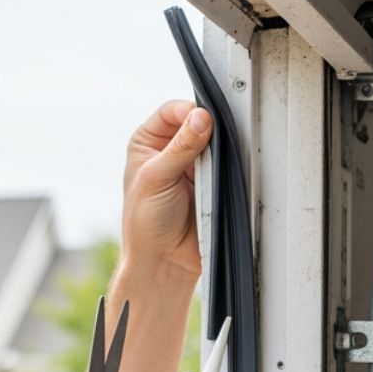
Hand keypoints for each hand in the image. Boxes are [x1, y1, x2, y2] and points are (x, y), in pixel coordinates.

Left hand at [121, 101, 212, 276]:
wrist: (165, 260)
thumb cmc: (145, 224)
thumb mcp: (157, 178)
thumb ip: (180, 147)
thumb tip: (201, 118)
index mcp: (147, 142)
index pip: (172, 111)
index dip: (188, 112)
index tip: (202, 121)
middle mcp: (169, 150)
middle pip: (196, 124)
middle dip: (207, 133)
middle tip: (212, 145)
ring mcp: (192, 166)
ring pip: (214, 145)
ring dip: (218, 153)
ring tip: (212, 169)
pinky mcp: (212, 182)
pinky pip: (226, 166)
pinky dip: (227, 169)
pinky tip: (222, 177)